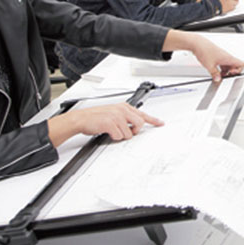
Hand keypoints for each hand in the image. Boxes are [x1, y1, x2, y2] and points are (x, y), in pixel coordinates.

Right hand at [48, 103, 163, 146]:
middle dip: (134, 131)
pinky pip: (119, 136)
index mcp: (124, 107)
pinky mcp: (111, 123)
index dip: (153, 120)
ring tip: (112, 130)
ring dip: (121, 135)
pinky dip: (114, 137)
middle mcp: (122, 110)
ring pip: (129, 133)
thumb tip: (135, 126)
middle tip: (126, 131)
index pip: (143, 114)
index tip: (161, 123)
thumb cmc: (96, 117)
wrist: (82, 119)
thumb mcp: (114, 113)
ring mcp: (117, 116)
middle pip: (139, 124)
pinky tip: (107, 132)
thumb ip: (126, 117)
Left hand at [189, 35, 243, 81]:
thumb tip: (218, 79)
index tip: (231, 75)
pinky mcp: (217, 57)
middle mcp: (226, 57)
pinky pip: (222, 65)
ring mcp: (222, 57)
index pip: (241, 64)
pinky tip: (214, 72)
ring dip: (224, 72)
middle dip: (230, 73)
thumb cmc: (205, 51)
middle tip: (224, 77)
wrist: (198, 44)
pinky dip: (219, 69)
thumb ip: (215, 74)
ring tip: (218, 76)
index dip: (238, 71)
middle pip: (234, 67)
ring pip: (227, 66)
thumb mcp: (210, 66)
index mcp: (228, 58)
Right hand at [214, 0, 238, 13]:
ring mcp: (231, 2)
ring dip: (234, 3)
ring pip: (236, 2)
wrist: (213, 6)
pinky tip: (227, 7)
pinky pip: (234, 7)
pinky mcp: (231, 7)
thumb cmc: (215, 0)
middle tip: (234, 0)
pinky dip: (231, 8)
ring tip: (229, 4)